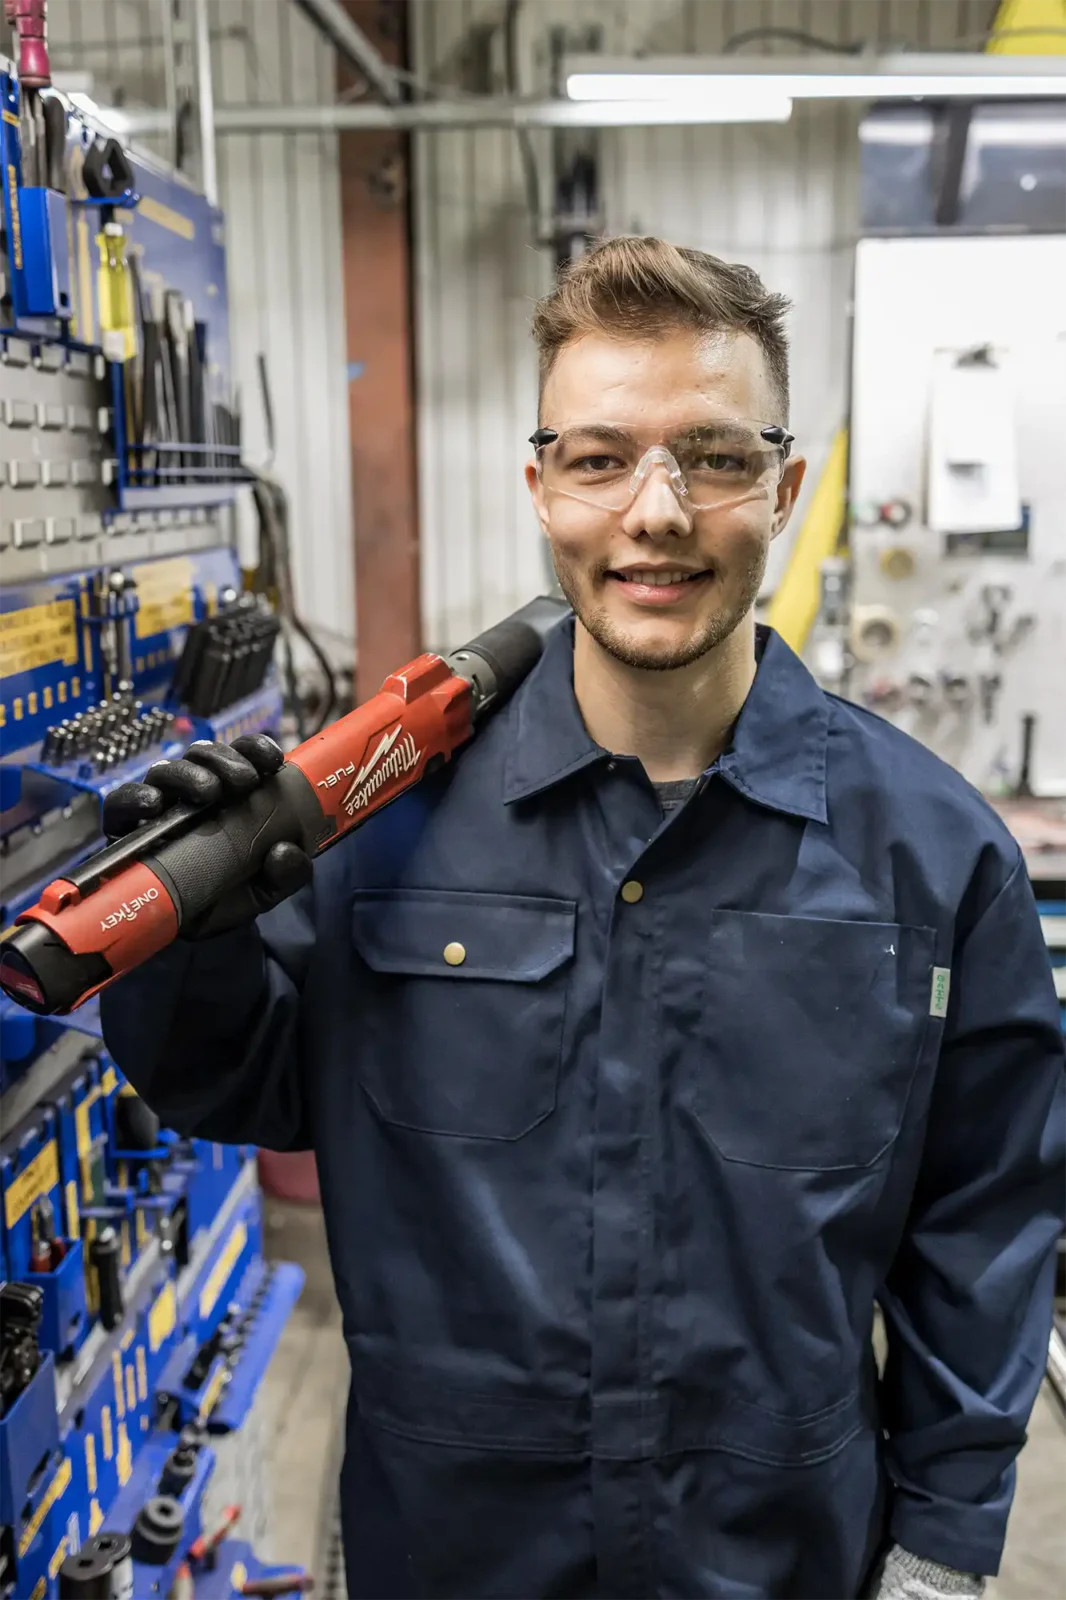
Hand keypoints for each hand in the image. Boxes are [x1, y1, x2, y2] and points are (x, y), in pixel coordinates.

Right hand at [103, 735, 312, 937]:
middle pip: (202, 756)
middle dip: (225, 759)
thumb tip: (286, 852)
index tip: (273, 760)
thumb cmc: (228, 895)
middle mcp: (192, 794)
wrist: (193, 930)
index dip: (254, 749)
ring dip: (187, 773)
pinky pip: (121, 803)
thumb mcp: (268, 887)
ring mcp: (159, 809)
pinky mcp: (126, 829)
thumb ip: (289, 872)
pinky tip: (154, 804)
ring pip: (166, 770)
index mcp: (230, 796)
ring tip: (207, 791)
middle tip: (243, 781)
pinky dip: (134, 796)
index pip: (240, 756)